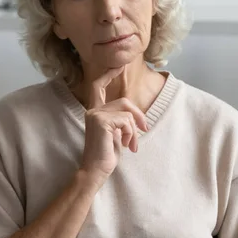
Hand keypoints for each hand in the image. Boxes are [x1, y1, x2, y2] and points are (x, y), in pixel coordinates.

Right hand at [80, 67, 148, 182]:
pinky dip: (131, 134)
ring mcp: (95, 115)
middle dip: (138, 115)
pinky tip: (127, 145)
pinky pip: (126, 121)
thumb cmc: (106, 155)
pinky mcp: (102, 122)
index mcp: (94, 112)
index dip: (108, 75)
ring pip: (126, 112)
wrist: (95, 171)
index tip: (119, 66)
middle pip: (123, 101)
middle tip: (145, 129)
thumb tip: (135, 116)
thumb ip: (120, 120)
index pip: (97, 86)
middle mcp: (92, 111)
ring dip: (134, 129)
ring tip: (131, 144)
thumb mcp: (115, 133)